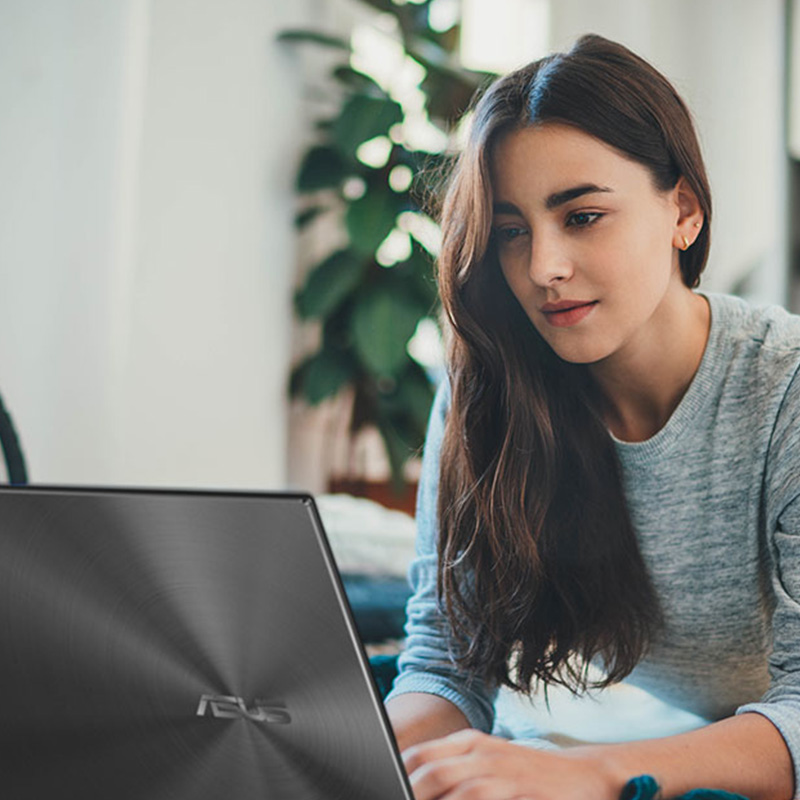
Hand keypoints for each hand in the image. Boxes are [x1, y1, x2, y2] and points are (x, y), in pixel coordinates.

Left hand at [402, 729, 619, 799]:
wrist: (588, 776)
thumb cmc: (530, 779)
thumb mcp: (490, 768)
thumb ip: (456, 775)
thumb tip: (419, 785)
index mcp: (469, 744)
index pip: (419, 756)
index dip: (397, 773)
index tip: (381, 783)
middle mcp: (482, 753)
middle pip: (430, 772)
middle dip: (409, 790)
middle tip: (391, 794)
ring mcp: (504, 771)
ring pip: (457, 789)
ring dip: (432, 799)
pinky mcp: (524, 790)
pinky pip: (484, 799)